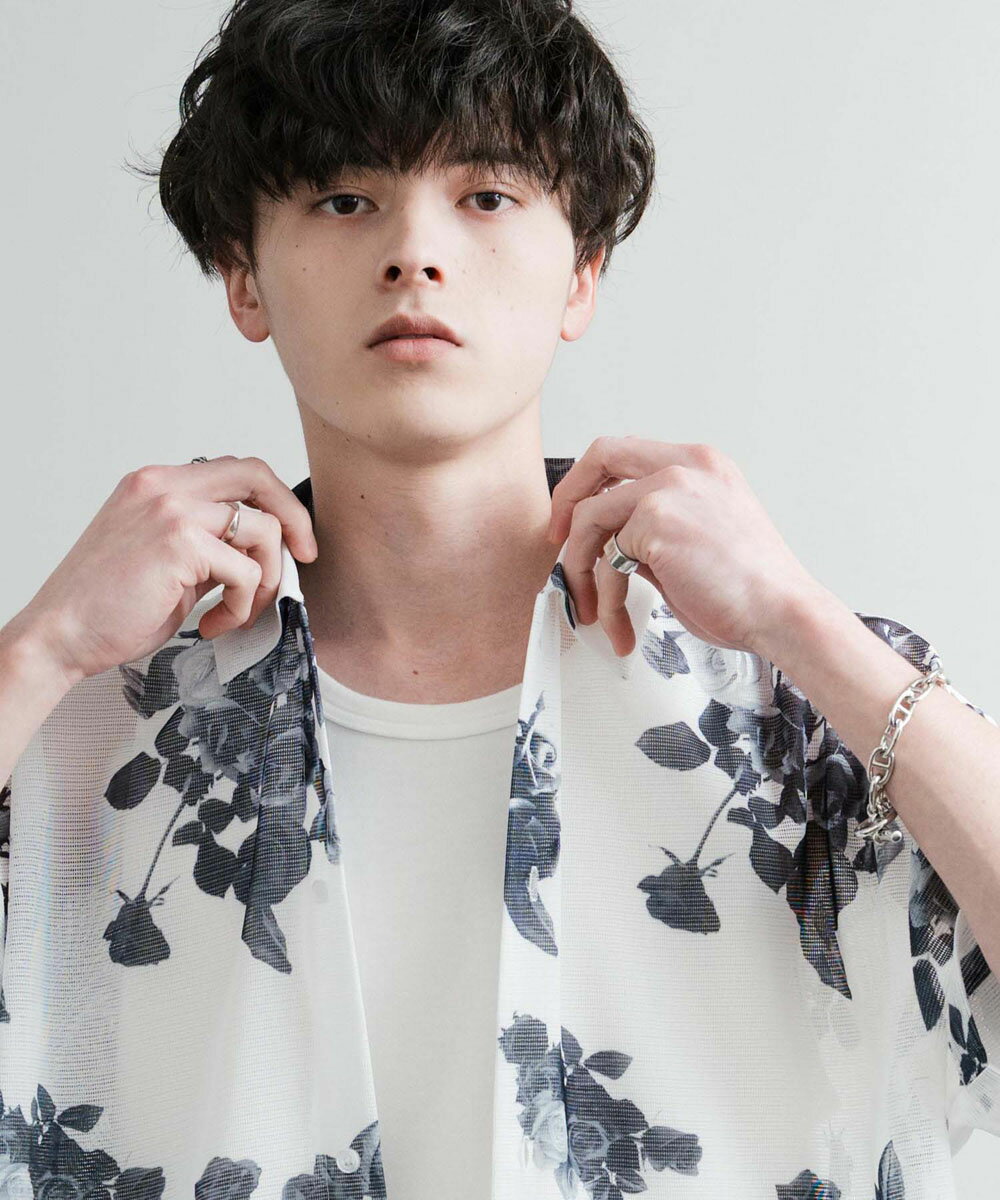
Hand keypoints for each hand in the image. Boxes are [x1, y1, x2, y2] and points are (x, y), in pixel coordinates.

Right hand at [15, 455, 317, 684]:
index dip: (275, 501)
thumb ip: (209, 542)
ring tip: (238, 611)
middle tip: (304, 559)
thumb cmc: (107, 605)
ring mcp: (172, 510)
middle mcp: (164, 485)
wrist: (59, 634)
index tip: (293, 538)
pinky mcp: (180, 543)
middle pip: (258, 475)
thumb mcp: (165, 558)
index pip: (237, 470)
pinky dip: (242, 604)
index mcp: (157, 483)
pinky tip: (215, 623)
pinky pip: (246, 571)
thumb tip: (263, 552)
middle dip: (294, 519)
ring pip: (262, 529)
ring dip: (264, 579)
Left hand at [546, 436, 823, 657]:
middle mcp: (685, 466)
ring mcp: (668, 489)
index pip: (628, 453)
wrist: (782, 612)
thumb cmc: (751, 589)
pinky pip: (604, 560)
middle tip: (556, 544)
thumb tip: (610, 543)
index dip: (592, 482)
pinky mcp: (655, 522)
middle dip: (567, 500)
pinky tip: (620, 624)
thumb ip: (653, 530)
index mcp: (702, 464)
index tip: (576, 518)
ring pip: (590, 519)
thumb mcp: (699, 540)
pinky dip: (605, 598)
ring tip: (595, 611)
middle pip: (599, 455)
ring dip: (581, 571)